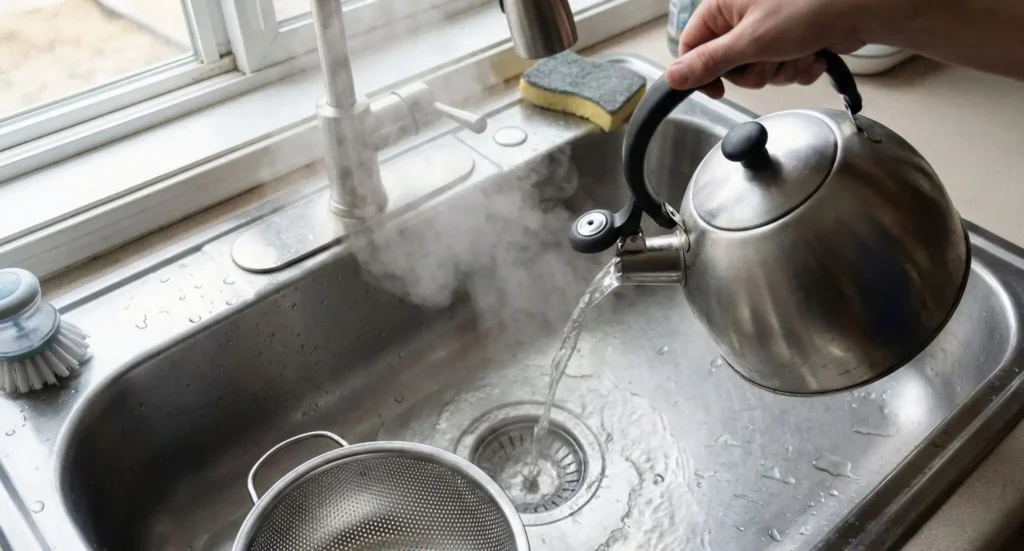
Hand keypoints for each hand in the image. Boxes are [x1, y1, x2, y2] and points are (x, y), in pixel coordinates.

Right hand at [666, 0, 869, 97]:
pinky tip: (813, 55)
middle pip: (728, 64)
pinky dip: (797, 68)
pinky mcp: (792, 40)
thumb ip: (709, 63)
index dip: (700, 72)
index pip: (692, 45)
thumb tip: (673, 77)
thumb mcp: (750, 41)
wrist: (862, 7)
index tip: (717, 89)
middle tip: (771, 59)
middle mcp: (743, 14)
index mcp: (723, 5)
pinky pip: (781, 68)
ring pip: (757, 70)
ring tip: (798, 53)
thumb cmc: (809, 8)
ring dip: (779, 71)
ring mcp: (768, 27)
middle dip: (754, 71)